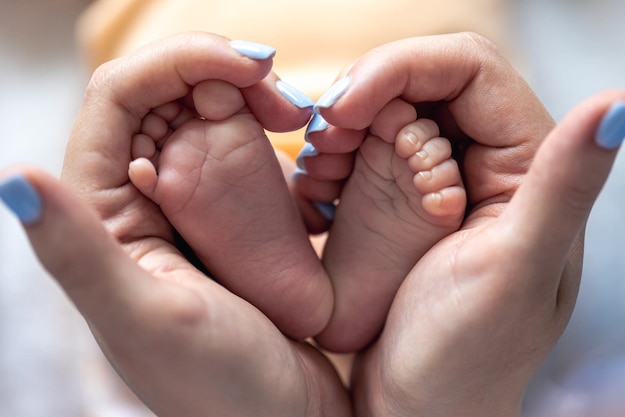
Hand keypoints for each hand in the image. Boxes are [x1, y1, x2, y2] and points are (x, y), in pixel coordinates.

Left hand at [1, 33, 348, 416]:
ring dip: (251, 100)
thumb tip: (15, 180)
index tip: (251, 64)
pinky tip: (302, 145)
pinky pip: (239, 150)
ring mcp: (186, 209)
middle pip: (165, 98)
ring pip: (205, 118)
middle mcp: (136, 205)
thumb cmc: (225, 390)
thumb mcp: (150, 321)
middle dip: (224, 76)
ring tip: (298, 118)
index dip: (180, 63)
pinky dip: (268, 132)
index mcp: (104, 219)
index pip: (119, 100)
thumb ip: (79, 254)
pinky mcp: (227, 218)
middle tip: (287, 100)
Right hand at [311, 33, 624, 415]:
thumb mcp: (514, 272)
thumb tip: (615, 103)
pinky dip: (333, 158)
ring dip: (341, 130)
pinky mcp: (405, 199)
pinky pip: (366, 149)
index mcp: (528, 164)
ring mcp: (443, 178)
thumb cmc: (465, 359)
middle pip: (420, 81)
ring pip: (387, 111)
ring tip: (316, 174)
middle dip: (361, 100)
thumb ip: (565, 186)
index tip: (343, 109)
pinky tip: (316, 190)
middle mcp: (490, 162)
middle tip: (322, 143)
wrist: (418, 409)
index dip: (400, 69)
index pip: (467, 68)